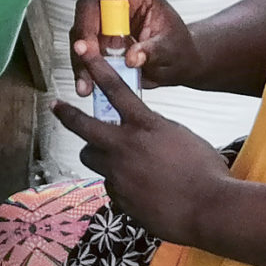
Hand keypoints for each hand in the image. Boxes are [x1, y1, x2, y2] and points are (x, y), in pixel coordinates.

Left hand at [49, 57, 233, 242]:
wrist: (208, 210)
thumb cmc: (204, 171)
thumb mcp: (180, 137)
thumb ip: (154, 129)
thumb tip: (141, 131)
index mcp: (145, 126)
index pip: (116, 90)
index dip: (97, 69)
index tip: (84, 56)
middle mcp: (125, 147)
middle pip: (83, 127)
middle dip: (67, 115)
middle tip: (57, 107)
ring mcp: (117, 174)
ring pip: (92, 157)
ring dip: (99, 154)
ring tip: (116, 158)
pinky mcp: (118, 198)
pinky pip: (111, 185)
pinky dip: (121, 184)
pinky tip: (141, 190)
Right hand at [69, 0, 199, 97]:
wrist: (177, 67)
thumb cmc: (179, 49)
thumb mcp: (172, 49)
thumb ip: (153, 51)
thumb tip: (133, 57)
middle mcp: (117, 8)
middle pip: (89, 8)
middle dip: (84, 31)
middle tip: (87, 53)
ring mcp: (106, 28)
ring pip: (80, 34)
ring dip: (80, 58)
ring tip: (88, 81)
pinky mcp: (99, 47)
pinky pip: (83, 56)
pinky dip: (82, 71)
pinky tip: (87, 85)